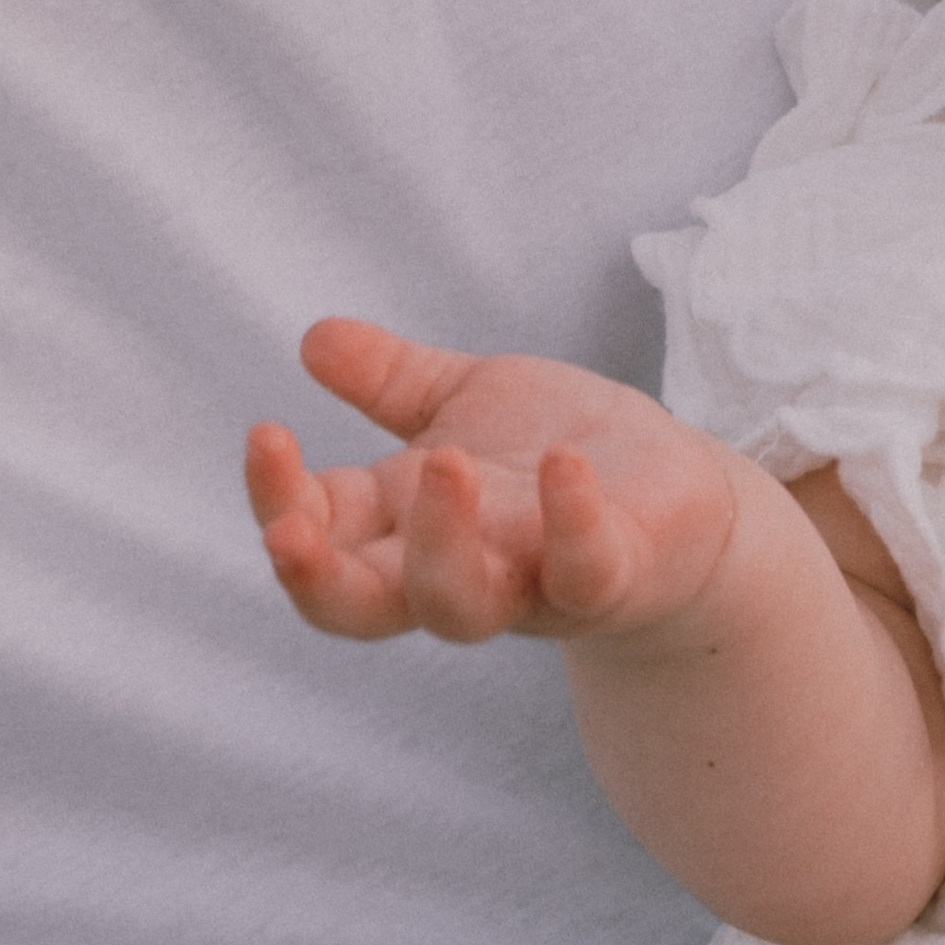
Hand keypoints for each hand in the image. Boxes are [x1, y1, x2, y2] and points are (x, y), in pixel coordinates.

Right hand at [244, 314, 740, 646]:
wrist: (677, 497)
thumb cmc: (552, 453)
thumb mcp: (467, 400)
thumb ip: (392, 379)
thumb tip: (313, 336)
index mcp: (405, 526)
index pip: (318, 533)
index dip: (279, 500)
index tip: (268, 433)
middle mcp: (457, 569)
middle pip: (360, 606)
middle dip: (315, 574)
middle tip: (287, 528)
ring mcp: (531, 583)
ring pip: (460, 608)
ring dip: (439, 544)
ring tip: (443, 462)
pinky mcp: (612, 576)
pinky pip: (584, 571)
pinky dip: (571, 522)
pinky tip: (563, 463)